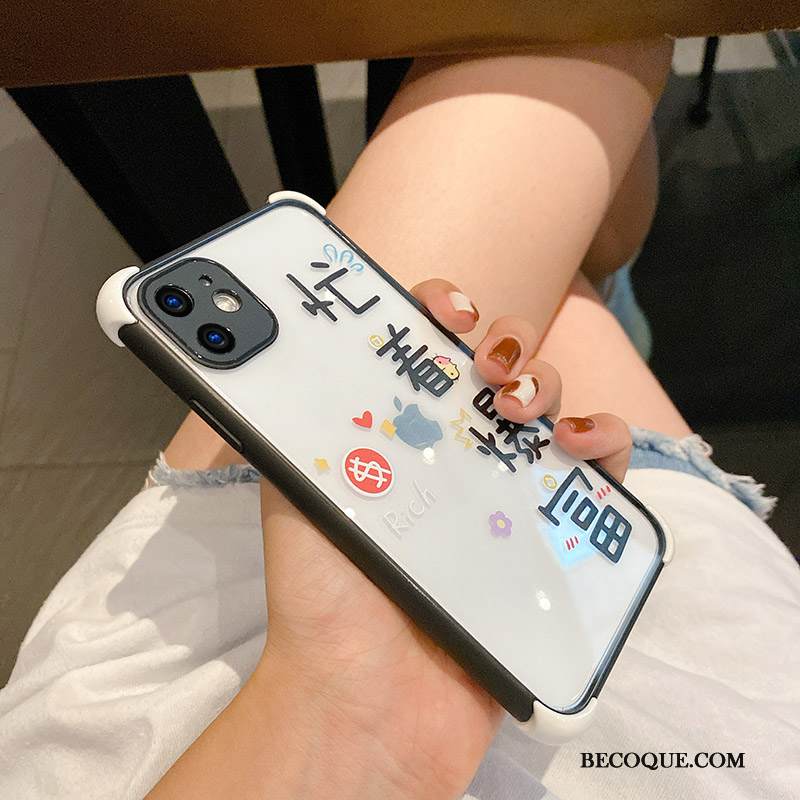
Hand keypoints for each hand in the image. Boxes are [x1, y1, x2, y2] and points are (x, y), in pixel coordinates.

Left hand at [256, 279, 632, 798]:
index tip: (448, 312)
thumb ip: (298, 428)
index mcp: (399, 436)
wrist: (368, 701)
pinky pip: (596, 478)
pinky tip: (580, 448)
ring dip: (551, 385)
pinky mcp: (549, 540)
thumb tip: (293, 357)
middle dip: (507, 345)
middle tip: (489, 374)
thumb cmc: (325, 598)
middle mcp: (454, 457)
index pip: (430, 350)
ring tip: (528, 413)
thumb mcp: (295, 495)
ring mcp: (505, 496)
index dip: (444, 311)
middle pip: (500, 367)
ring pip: (551, 409)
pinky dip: (604, 445)